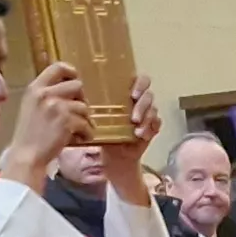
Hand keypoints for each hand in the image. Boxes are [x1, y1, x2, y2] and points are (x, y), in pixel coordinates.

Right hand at [0, 62, 88, 188]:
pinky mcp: (66, 121)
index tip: (75, 79)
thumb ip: (46, 95)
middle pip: (77, 85)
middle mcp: (45, 94)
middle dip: (81, 99)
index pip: (57, 67)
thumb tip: (71, 89)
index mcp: (35, 88)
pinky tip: (80, 139)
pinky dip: (86, 133)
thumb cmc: (29, 135)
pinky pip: (86, 124)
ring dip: (85, 120)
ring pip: (84, 107)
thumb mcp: (31, 107)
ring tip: (78, 131)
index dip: (71, 71)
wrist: (26, 155)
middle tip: (78, 112)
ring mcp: (56, 106)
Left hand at [97, 73, 161, 197]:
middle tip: (134, 118)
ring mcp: (147, 114)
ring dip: (147, 119)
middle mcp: (139, 101)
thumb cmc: (104, 133)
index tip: (132, 95)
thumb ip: (92, 106)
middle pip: (148, 94)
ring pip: (153, 109)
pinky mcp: (152, 127)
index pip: (140, 80)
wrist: (114, 156)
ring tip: (137, 132)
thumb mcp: (97, 118)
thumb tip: (77, 97)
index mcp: (126, 94)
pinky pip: (157, 123)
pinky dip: (151, 128)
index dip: (140, 84)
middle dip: (143, 105)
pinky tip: (143, 135)